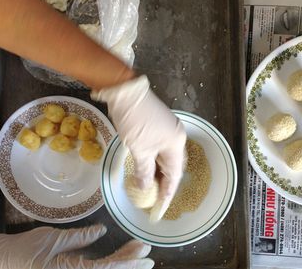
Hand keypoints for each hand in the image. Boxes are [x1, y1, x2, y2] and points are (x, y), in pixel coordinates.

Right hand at [0, 225, 153, 268]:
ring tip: (136, 250)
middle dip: (130, 263)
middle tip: (146, 252)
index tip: (144, 256)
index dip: (127, 263)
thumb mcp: (52, 240)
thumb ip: (79, 238)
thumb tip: (101, 231)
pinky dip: (110, 264)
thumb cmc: (22, 251)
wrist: (0, 262)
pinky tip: (119, 256)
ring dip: (122, 262)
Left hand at [92, 75, 186, 221]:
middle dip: (163, 184)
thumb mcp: (139, 149)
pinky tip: (146, 170)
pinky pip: (159, 150)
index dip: (168, 192)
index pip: (174, 175)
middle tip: (153, 200)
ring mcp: (168, 131)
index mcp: (176, 144)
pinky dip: (153, 162)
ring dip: (157, 173)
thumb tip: (145, 188)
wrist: (125, 92)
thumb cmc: (134, 121)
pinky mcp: (159, 127)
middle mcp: (176, 137)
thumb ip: (144, 171)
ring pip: (165, 158)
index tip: (161, 208)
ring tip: (148, 189)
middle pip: (172, 166)